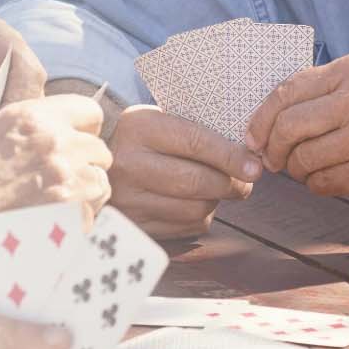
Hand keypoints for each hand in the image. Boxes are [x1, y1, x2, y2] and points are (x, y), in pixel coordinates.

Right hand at [109, 106, 260, 238]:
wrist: (94, 161)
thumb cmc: (141, 137)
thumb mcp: (160, 119)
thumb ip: (198, 131)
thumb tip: (247, 156)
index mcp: (140, 128)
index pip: (195, 143)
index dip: (230, 157)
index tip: (255, 167)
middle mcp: (129, 164)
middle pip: (197, 182)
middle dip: (231, 184)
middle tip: (245, 182)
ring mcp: (128, 199)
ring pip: (194, 209)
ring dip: (216, 201)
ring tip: (216, 189)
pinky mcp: (133, 226)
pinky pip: (184, 228)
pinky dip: (199, 218)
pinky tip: (194, 203)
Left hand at [244, 54, 348, 199]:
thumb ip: (323, 91)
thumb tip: (268, 116)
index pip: (286, 92)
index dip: (261, 119)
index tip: (253, 137)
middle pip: (288, 127)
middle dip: (273, 149)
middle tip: (274, 160)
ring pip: (302, 160)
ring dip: (296, 171)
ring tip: (308, 168)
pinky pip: (322, 183)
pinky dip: (317, 184)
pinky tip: (329, 177)